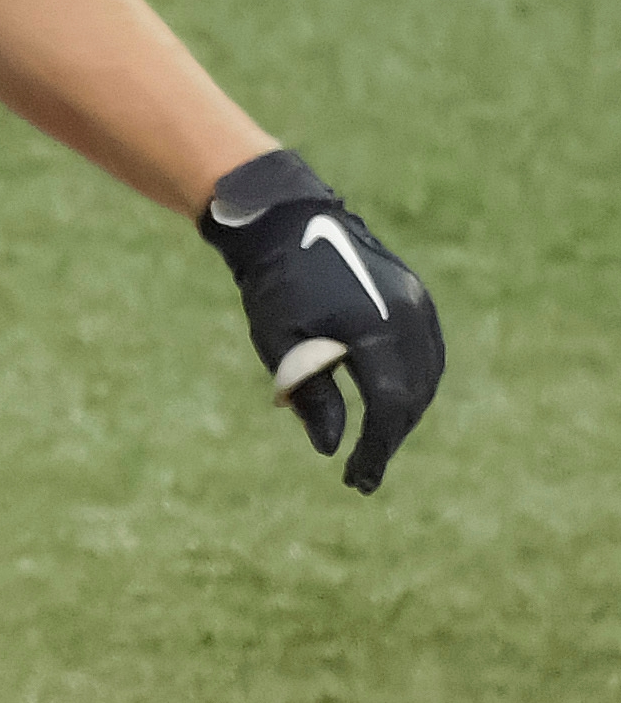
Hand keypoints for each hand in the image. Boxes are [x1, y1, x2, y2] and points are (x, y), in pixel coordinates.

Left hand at [197, 149, 442, 492]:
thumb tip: (332, 448)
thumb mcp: (282, 346)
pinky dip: (413, 385)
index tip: (356, 481)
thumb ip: (312, 397)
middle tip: (362, 471)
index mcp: (375, 329)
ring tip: (374, 443)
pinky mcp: (418, 297)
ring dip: (405, 414)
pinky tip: (391, 405)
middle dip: (390, 437)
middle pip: (415, 396)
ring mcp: (420, 304)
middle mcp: (409, 317)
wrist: (286, 221)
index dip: (377, 449)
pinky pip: (427, 353)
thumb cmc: (274, 286)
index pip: (391, 406)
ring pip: (427, 377)